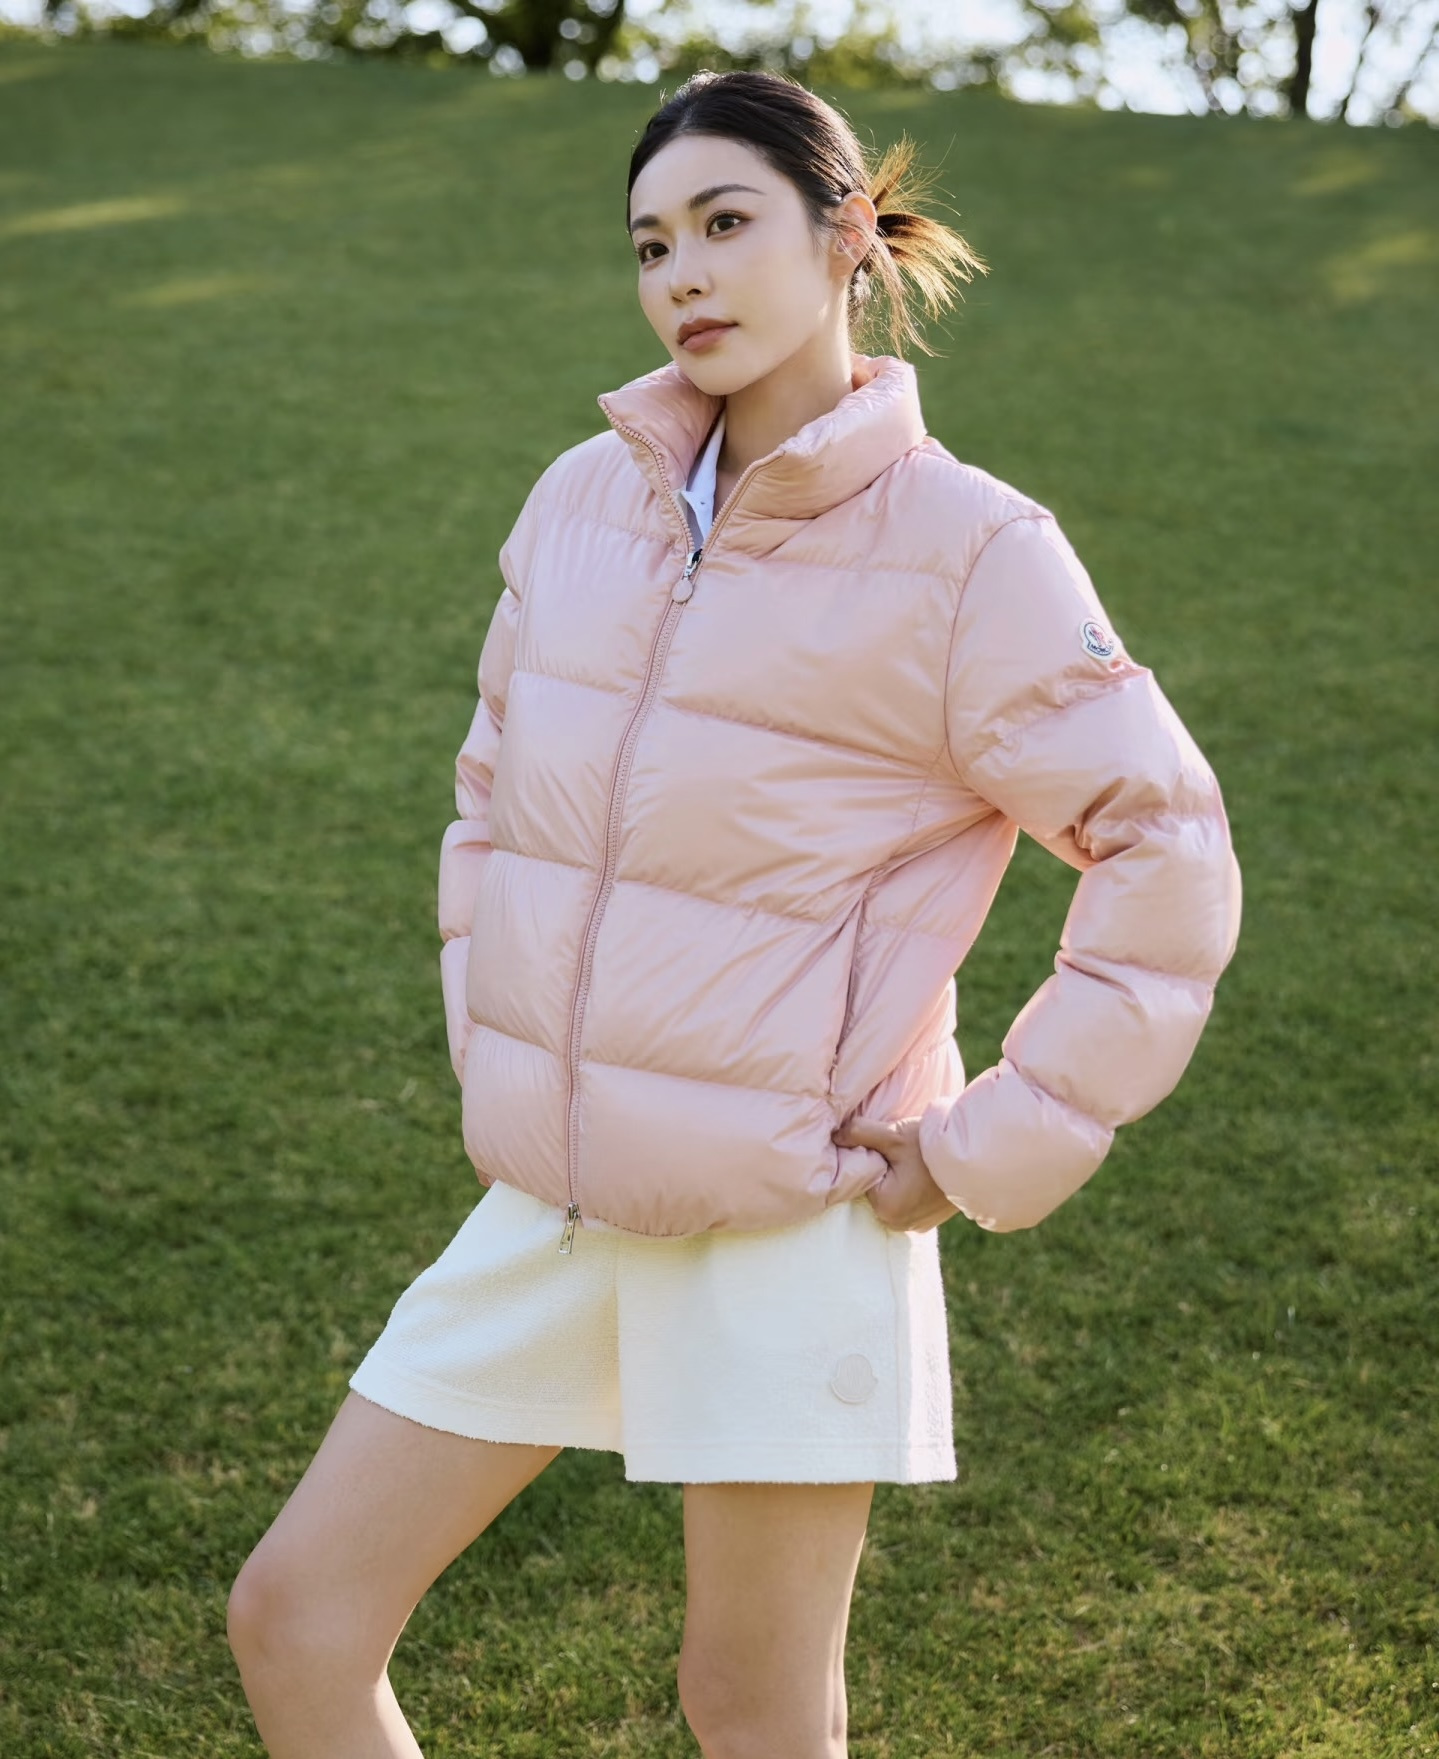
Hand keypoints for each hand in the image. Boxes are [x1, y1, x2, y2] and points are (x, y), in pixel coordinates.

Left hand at [832, 1113, 960, 1232]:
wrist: (976, 1160)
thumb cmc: (933, 1149)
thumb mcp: (893, 1135)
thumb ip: (860, 1133)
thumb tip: (834, 1135)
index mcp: (885, 1207)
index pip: (862, 1178)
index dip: (870, 1158)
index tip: (885, 1145)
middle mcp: (897, 1223)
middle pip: (875, 1189)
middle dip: (882, 1170)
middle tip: (901, 1153)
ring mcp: (913, 1226)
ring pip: (891, 1196)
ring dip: (896, 1180)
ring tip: (913, 1163)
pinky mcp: (926, 1223)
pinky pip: (907, 1203)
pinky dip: (910, 1190)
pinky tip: (921, 1175)